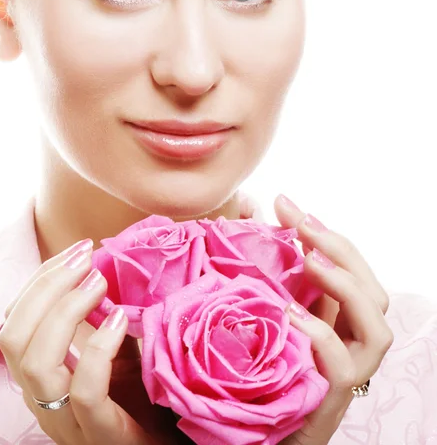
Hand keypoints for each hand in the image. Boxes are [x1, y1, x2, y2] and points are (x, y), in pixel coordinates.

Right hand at [0, 240, 158, 444]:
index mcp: (40, 371)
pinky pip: (85, 393)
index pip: (15, 320)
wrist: (163, 440)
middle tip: (85, 259)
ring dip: (65, 310)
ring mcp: (66, 421)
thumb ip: (96, 315)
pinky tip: (118, 320)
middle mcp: (41, 397)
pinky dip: (98, 349)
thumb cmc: (138, 391)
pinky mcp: (100, 435)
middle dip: (46, 287)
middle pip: (13, 338)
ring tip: (99, 283)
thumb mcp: (111, 345)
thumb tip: (96, 264)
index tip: (77, 249)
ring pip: (36, 364)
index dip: (40, 279)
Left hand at [273, 195, 393, 444]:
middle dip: (340, 250)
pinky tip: (291, 314)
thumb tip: (248, 205)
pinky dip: (321, 336)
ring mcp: (345, 372)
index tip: (287, 204)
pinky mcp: (329, 399)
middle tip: (302, 225)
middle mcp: (349, 342)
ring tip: (310, 261)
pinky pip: (341, 368)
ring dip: (346, 288)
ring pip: (376, 329)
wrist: (249, 431)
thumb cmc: (255, 359)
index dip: (325, 233)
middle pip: (372, 291)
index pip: (348, 268)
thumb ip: (257, 257)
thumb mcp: (258, 300)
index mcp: (336, 317)